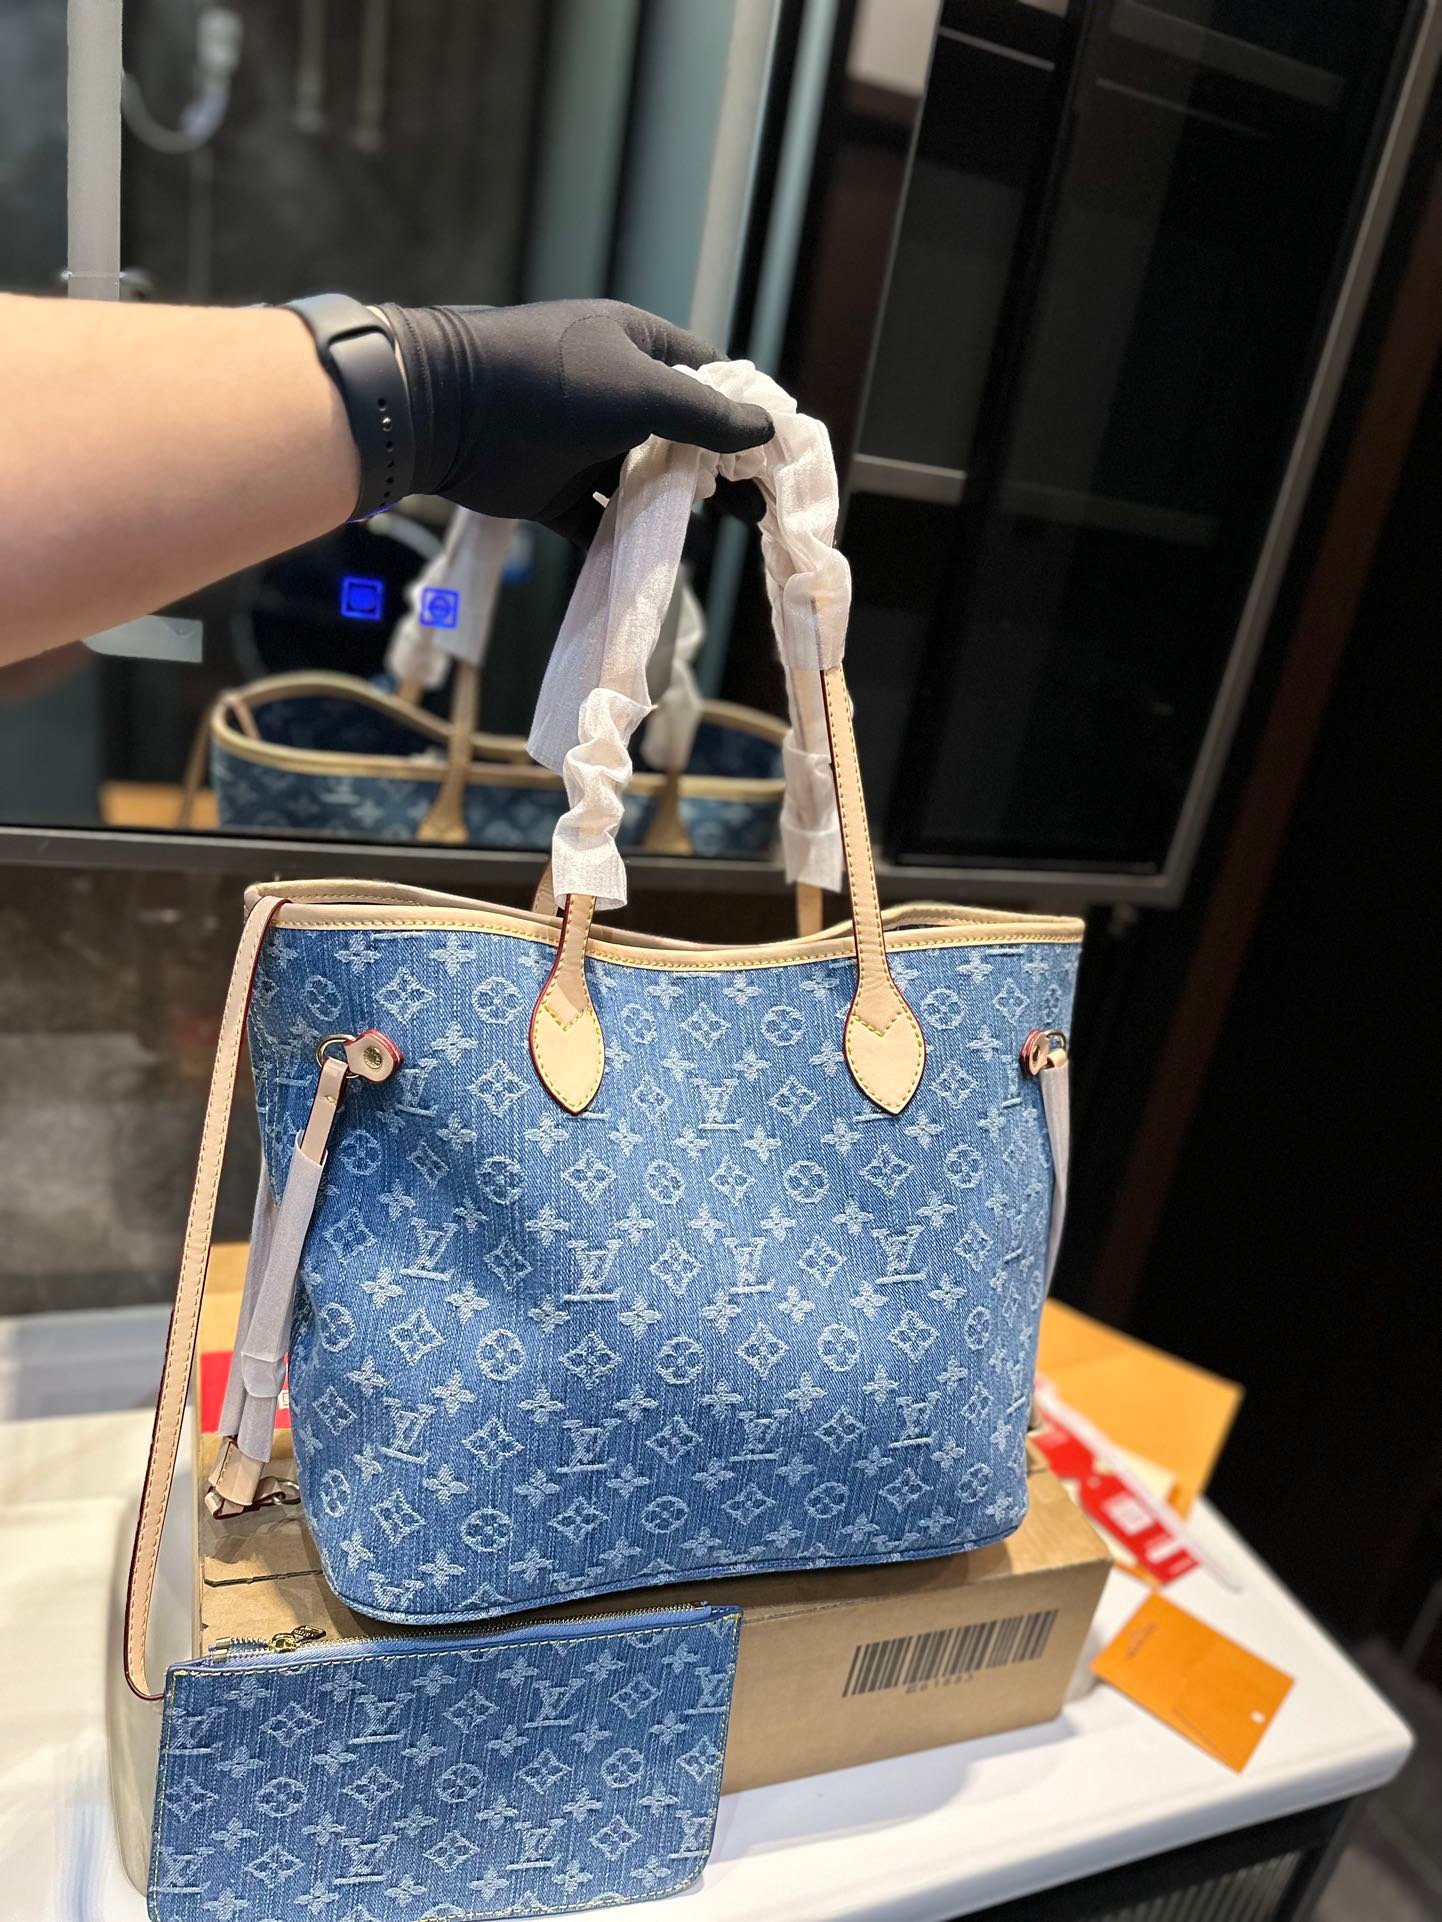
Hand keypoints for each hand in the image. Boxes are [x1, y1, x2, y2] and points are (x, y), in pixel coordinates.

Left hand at [380, 299, 773, 543]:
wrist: (451, 412)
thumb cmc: (553, 382)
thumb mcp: (644, 391)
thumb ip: (706, 414)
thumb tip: (767, 428)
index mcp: (636, 347)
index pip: (707, 376)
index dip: (743, 411)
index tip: (775, 453)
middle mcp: (613, 393)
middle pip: (681, 436)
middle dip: (719, 471)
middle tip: (758, 509)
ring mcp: (582, 445)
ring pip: (643, 483)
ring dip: (677, 508)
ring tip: (721, 535)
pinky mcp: (554, 491)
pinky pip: (599, 522)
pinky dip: (625, 542)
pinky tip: (657, 562)